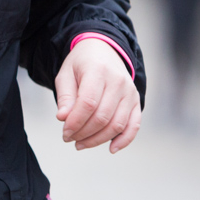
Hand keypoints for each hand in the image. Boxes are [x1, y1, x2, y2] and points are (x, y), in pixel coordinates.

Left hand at [54, 38, 141, 152]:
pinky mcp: (136, 101)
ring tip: (81, 143)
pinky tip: (111, 148)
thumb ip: (65, 97)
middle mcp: (118, 81)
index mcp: (98, 70)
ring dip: (98, 139)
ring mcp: (129, 92)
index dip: (75, 122)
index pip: (88, 103)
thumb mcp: (66, 74)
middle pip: (102, 116)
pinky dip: (124, 140)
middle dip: (83, 133)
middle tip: (69, 138)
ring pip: (117, 124)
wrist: (103, 50)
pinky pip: (134, 125)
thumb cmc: (81, 64)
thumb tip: (63, 118)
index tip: (64, 132)